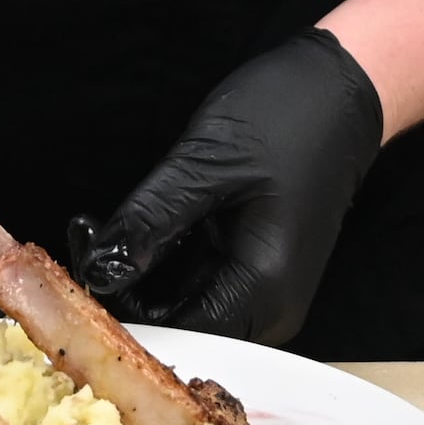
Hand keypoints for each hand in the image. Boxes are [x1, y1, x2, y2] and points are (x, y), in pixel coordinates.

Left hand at [76, 30, 384, 345]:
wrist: (342, 90)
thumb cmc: (288, 117)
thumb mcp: (204, 165)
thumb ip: (148, 222)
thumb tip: (96, 269)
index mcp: (265, 291)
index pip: (175, 334)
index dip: (119, 308)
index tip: (81, 260)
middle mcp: (271, 308)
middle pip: (179, 327)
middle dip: (125, 290)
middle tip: (87, 234)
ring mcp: (266, 292)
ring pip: (184, 307)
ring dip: (139, 275)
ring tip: (102, 227)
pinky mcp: (257, 272)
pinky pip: (198, 285)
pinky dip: (163, 263)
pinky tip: (138, 228)